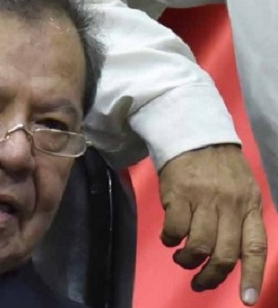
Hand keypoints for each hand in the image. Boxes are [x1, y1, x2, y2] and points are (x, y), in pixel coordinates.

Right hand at [158, 144, 266, 305]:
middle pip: (224, 254)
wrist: (194, 133)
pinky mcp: (178, 194)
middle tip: (199, 282)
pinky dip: (170, 240)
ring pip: (198, 245)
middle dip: (211, 276)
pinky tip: (169, 238)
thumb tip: (230, 253)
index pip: (256, 248)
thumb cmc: (219, 166)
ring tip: (181, 258)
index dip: (253, 276)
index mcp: (250, 206)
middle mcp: (230, 206)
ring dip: (187, 260)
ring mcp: (203, 200)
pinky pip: (175, 229)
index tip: (247, 300)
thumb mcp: (243, 190)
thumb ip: (240, 219)